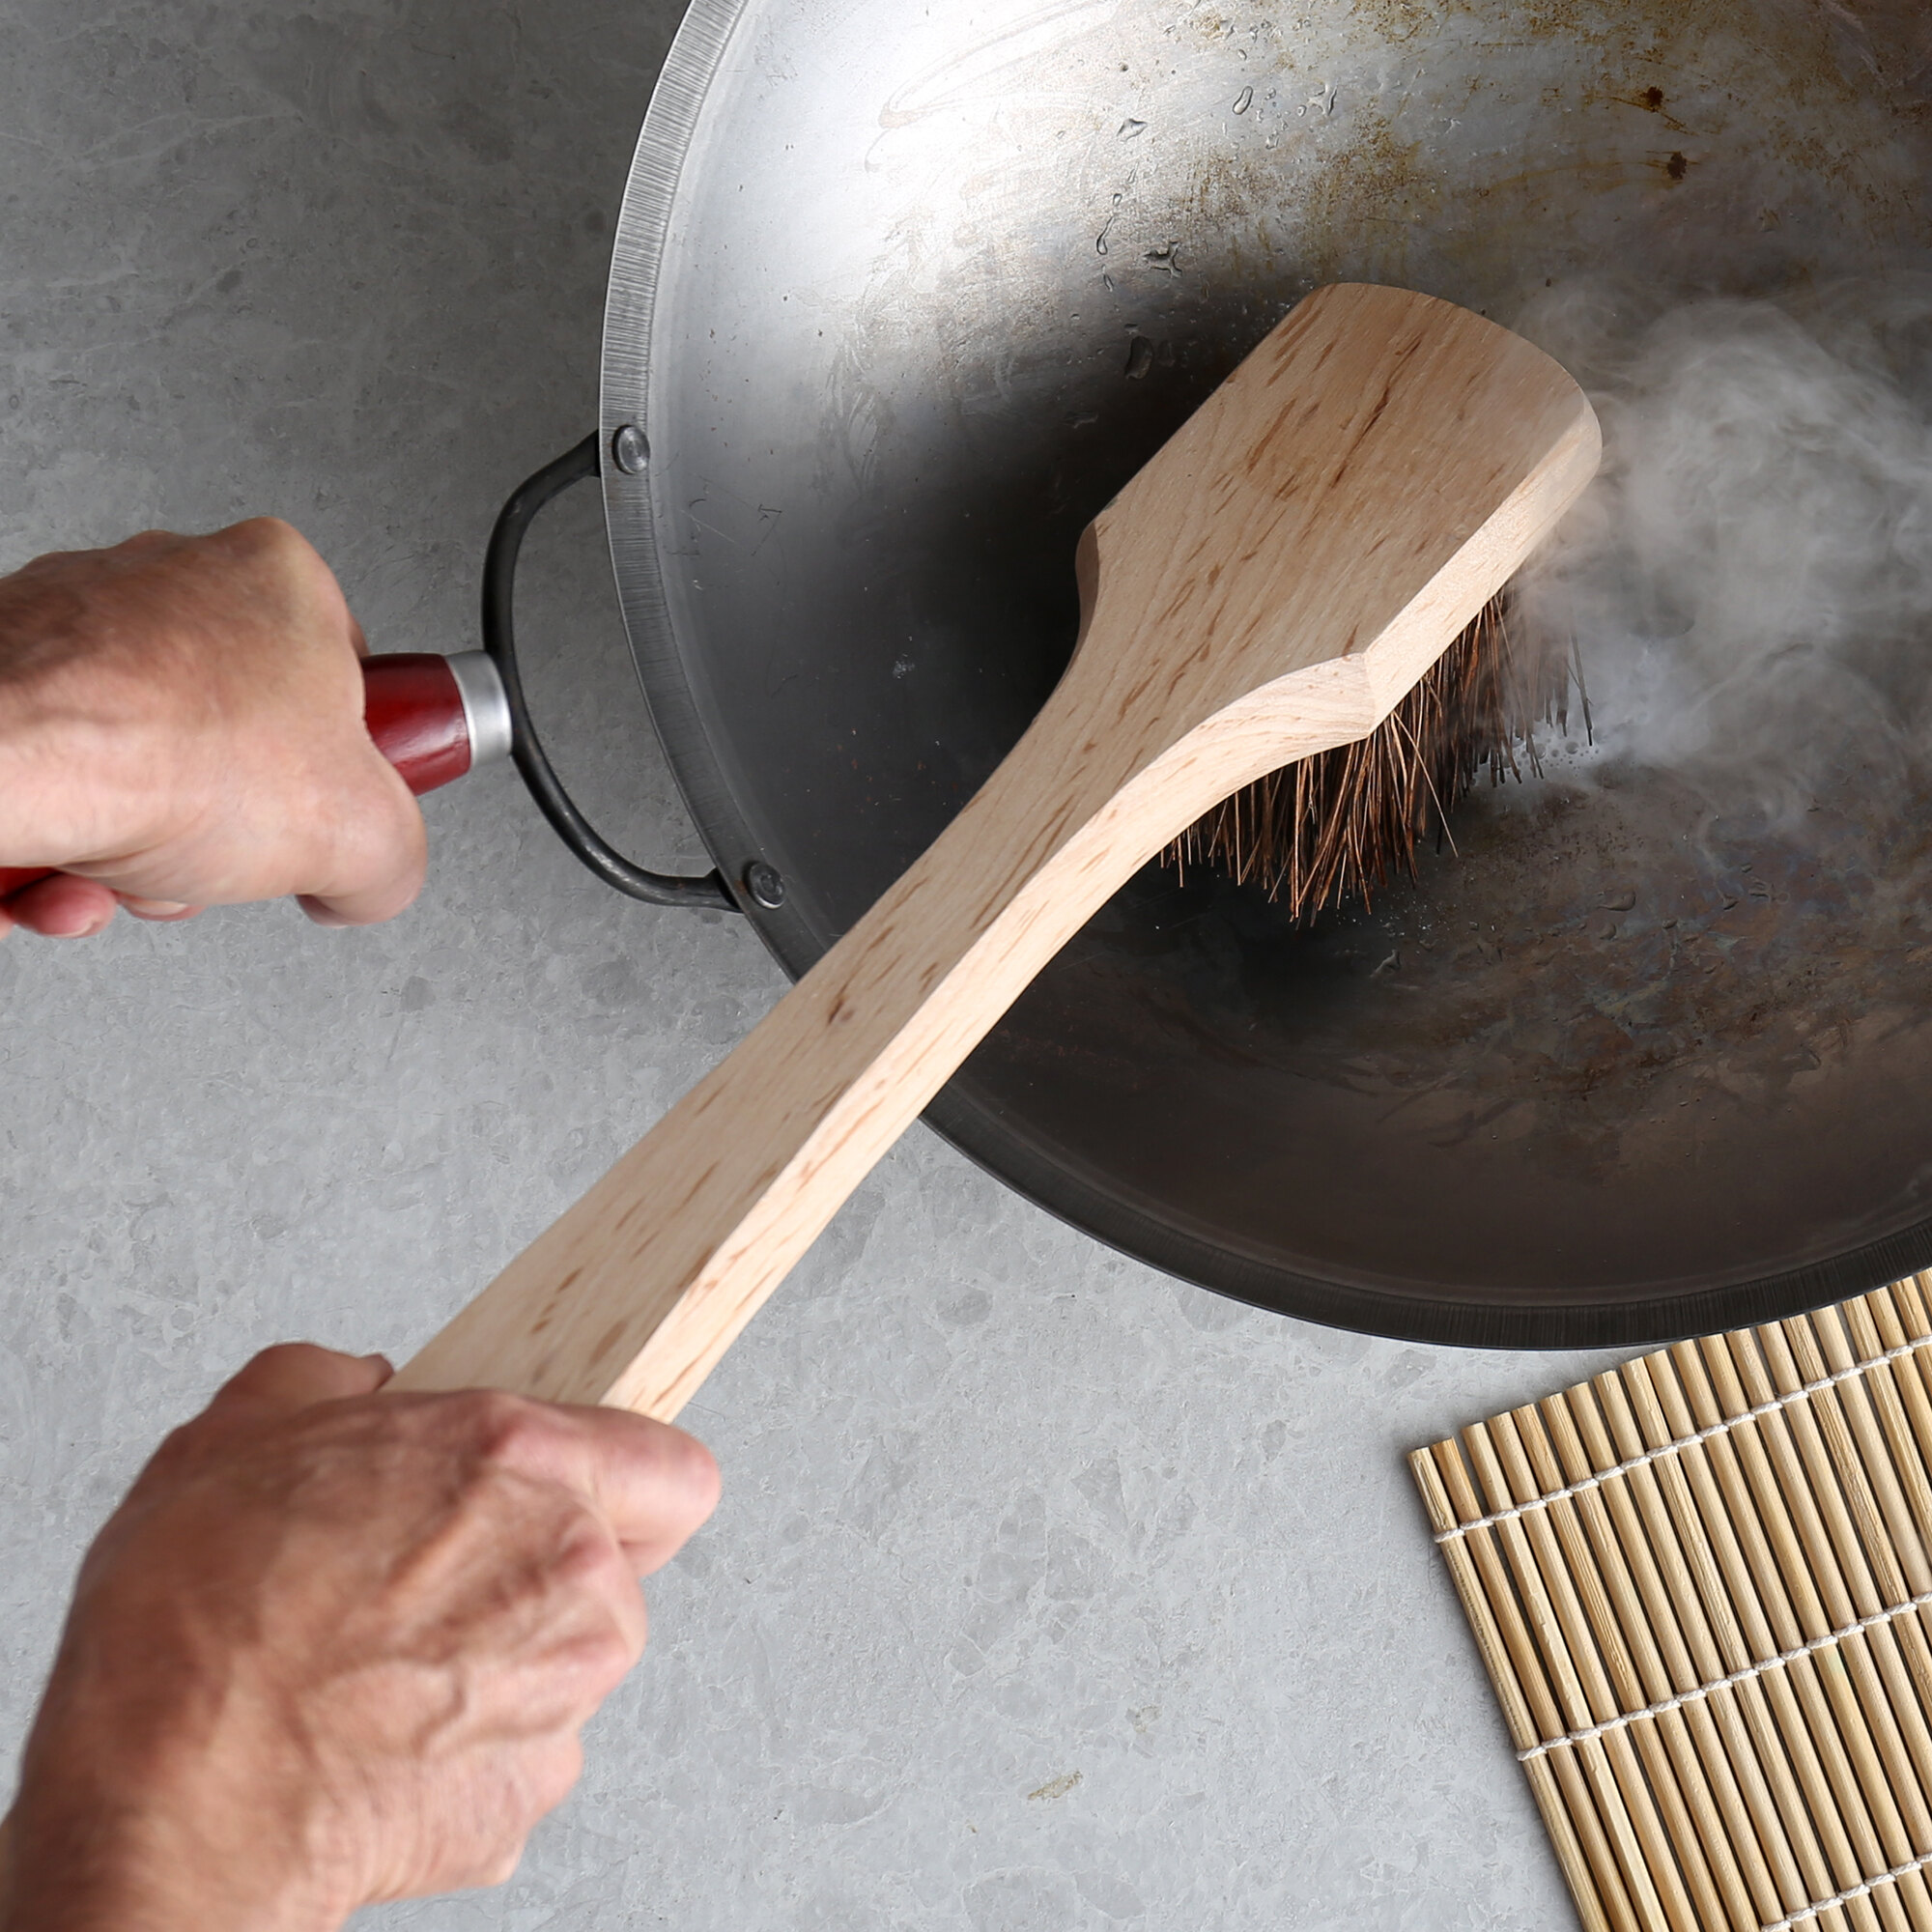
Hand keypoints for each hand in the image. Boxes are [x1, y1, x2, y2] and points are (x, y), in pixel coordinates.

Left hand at [0, 522, 424, 937]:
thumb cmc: (160, 753)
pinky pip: (54, 777)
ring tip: (121, 873)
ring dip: (133, 854)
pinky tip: (57, 877)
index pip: (344, 681)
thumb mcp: (368, 838)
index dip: (340, 768)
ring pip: (136, 768)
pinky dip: (58, 844)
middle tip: (214, 859)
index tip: (324, 811)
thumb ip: (394, 861)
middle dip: (219, 829)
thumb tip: (360, 882)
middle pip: (233, 740)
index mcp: (275, 580)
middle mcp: (169, 579)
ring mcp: (73, 621)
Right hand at [0, 1345, 719, 1931]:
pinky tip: (374, 1741)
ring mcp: (561, 1689)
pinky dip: (463, 1752)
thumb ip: (322, 1380)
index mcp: (516, 1460)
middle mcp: (567, 1568)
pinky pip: (522, 1754)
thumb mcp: (234, 1437)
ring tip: (380, 1668)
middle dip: (541, 1573)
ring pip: (567, 1664)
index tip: (587, 1497)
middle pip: (614, 1568)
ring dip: (500, 1664)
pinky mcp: (530, 1793)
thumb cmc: (196, 1632)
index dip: (630, 1483)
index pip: (669, 1466)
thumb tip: (354, 1380)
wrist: (167, 1807)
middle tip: (434, 1585)